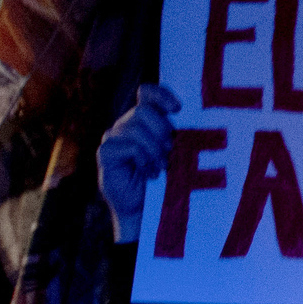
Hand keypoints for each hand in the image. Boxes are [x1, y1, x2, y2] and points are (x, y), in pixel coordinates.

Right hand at [95, 83, 183, 240]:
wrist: (147, 210)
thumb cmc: (167, 181)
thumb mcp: (179, 153)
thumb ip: (179, 133)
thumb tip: (196, 117)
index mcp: (145, 120)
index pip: (147, 92)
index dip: (161, 94)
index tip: (178, 108)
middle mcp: (127, 124)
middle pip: (144, 111)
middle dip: (162, 132)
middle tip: (169, 153)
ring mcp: (114, 137)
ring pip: (137, 129)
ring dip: (154, 150)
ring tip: (160, 167)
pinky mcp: (106, 152)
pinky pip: (129, 146)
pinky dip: (144, 159)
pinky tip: (148, 174)